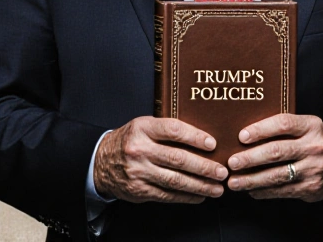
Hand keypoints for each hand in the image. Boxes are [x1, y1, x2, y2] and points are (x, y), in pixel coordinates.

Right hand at [93, 116, 227, 203]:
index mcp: (142, 128)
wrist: (101, 162)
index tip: (213, 144)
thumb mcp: (143, 126)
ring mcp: (139, 172)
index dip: (195, 137)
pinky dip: (186, 196)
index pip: (173, 130)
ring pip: (175, 180)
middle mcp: (140, 150)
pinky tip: (200, 196)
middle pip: (178, 158)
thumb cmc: (130, 140)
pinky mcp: (139, 190)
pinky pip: (167, 195)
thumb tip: (203, 139)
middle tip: (222, 171)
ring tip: (217, 188)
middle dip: (204, 167)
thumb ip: (166, 130)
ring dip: (200, 185)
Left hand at [225, 114, 322, 201]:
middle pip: (277, 152)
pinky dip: (263, 191)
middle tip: (232, 162)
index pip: (283, 124)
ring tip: (234, 182)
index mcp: (311, 126)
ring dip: (252, 180)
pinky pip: (281, 191)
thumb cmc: (314, 142)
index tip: (242, 136)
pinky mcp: (310, 188)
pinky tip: (251, 190)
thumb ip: (283, 128)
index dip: (261, 130)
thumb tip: (245, 136)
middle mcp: (314, 147)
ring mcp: (313, 169)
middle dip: (250, 158)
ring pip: (276, 175)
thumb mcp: (306, 127)